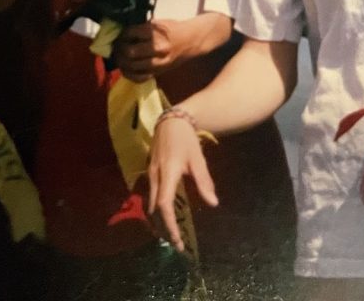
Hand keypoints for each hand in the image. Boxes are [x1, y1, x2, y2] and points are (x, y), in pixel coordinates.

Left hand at [114, 20, 183, 81]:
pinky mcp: (159, 72)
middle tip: (115, 46)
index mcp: (155, 33)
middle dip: (119, 49)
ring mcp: (158, 63)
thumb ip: (140, 28)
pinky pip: (139, 78)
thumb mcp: (157, 23)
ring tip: (118, 56)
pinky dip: (129, 74)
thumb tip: (121, 32)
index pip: (130, 34)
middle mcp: (157, 49)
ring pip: (132, 66)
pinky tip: (125, 68)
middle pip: (130, 52)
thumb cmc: (172, 29)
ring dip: (121, 61)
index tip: (118, 34)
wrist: (190, 41)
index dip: (121, 34)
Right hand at [147, 116, 217, 251]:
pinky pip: (152, 193)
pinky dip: (158, 207)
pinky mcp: (150, 170)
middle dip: (164, 226)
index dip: (170, 224)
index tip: (178, 240)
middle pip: (156, 207)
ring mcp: (151, 172)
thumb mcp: (197, 159)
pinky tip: (164, 212)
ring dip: (160, 218)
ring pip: (152, 200)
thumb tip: (213, 203)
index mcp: (168, 173)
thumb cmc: (186, 140)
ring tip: (170, 232)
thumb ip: (204, 181)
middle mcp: (156, 175)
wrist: (171, 121)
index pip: (165, 204)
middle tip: (176, 243)